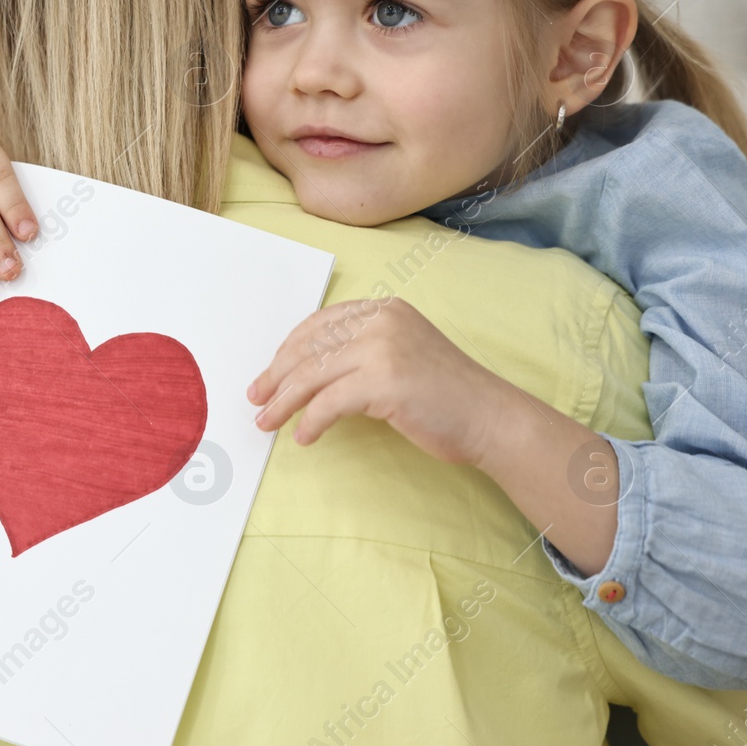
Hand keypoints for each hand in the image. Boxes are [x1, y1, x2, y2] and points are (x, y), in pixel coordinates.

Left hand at [244, 297, 513, 465]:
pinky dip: (311, 421)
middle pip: (309, 348)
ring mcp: (383, 347)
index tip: (268, 375)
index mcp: (383, 308)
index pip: (318, 325)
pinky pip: (329, 403)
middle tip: (256, 400)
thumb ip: (359, 352)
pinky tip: (304, 437)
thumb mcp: (398, 356)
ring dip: (284, 402)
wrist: (490, 417)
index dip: (287, 351)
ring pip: (312, 376)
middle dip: (276, 377)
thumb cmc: (445, 395)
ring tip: (267, 422)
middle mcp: (381, 320)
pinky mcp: (384, 380)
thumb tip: (302, 373)